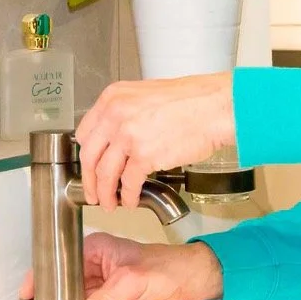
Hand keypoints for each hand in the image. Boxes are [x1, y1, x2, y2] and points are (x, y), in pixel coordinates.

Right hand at [18, 232, 223, 299]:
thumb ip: (110, 296)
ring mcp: (99, 284)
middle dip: (44, 299)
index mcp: (96, 249)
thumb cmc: (165, 266)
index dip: (42, 277)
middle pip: (60, 283)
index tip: (29, 293)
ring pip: (70, 299)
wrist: (185, 281)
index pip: (60, 261)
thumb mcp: (134, 279)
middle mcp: (94, 266)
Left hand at [75, 72, 235, 211]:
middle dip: (90, 180)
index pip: (85, 133)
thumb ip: (127, 113)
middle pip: (90, 156)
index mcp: (113, 98)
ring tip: (110, 203)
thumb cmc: (192, 100)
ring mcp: (128, 135)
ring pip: (105, 173)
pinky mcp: (144, 155)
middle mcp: (115, 114)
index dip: (87, 156)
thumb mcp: (147, 96)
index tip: (89, 167)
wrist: (215, 107)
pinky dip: (128, 196)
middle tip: (93, 192)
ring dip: (106, 193)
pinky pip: (129, 183)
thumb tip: (119, 137)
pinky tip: (132, 201)